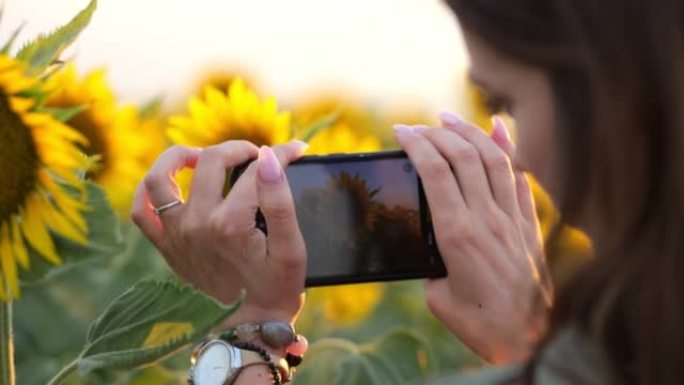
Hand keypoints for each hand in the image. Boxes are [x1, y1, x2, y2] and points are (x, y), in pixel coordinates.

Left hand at [131, 140, 308, 327]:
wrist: (247, 328)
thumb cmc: (275, 289)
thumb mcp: (292, 248)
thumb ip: (281, 201)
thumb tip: (268, 157)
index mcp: (231, 223)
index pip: (256, 170)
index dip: (281, 155)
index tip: (297, 150)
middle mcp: (198, 223)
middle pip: (212, 161)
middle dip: (238, 148)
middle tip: (256, 155)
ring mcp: (177, 234)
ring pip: (162, 177)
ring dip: (180, 156)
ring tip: (203, 155)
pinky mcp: (167, 246)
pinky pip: (142, 211)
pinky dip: (148, 191)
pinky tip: (171, 182)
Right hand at [394, 113, 552, 364]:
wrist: (530, 338)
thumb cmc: (480, 324)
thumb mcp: (438, 298)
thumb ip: (432, 264)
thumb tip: (431, 247)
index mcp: (458, 234)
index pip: (435, 171)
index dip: (416, 143)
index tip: (400, 131)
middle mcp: (487, 218)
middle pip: (462, 155)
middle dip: (436, 131)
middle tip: (417, 125)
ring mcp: (511, 218)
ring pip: (493, 158)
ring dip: (469, 131)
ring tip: (449, 118)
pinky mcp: (528, 224)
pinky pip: (519, 176)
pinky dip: (509, 148)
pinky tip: (498, 128)